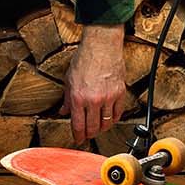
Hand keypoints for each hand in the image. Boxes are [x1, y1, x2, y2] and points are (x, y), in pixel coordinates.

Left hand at [61, 23, 125, 142]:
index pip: (78, 125)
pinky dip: (113, 119)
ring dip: (102, 128)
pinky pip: (118, 113)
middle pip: (93, 127)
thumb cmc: (85, 58)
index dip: (78, 136)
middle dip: (89, 134)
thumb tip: (63, 111)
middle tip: (87, 135)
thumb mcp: (69, 79)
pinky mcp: (120, 93)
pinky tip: (109, 119)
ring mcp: (108, 97)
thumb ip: (67, 98)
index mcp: (79, 97)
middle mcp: (94, 100)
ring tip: (98, 128)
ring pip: (106, 123)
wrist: (101, 45)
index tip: (78, 139)